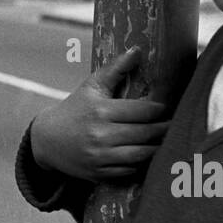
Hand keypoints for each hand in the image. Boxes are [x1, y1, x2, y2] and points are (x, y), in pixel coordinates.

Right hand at [29, 47, 172, 181]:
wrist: (47, 139)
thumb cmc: (75, 108)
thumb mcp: (92, 86)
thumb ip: (116, 68)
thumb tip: (137, 50)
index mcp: (101, 111)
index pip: (142, 111)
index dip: (159, 109)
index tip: (166, 108)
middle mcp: (101, 135)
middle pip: (145, 133)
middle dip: (164, 128)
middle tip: (175, 124)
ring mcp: (100, 156)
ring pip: (141, 155)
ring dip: (157, 148)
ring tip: (166, 140)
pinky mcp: (99, 173)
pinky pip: (129, 170)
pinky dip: (141, 163)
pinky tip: (149, 154)